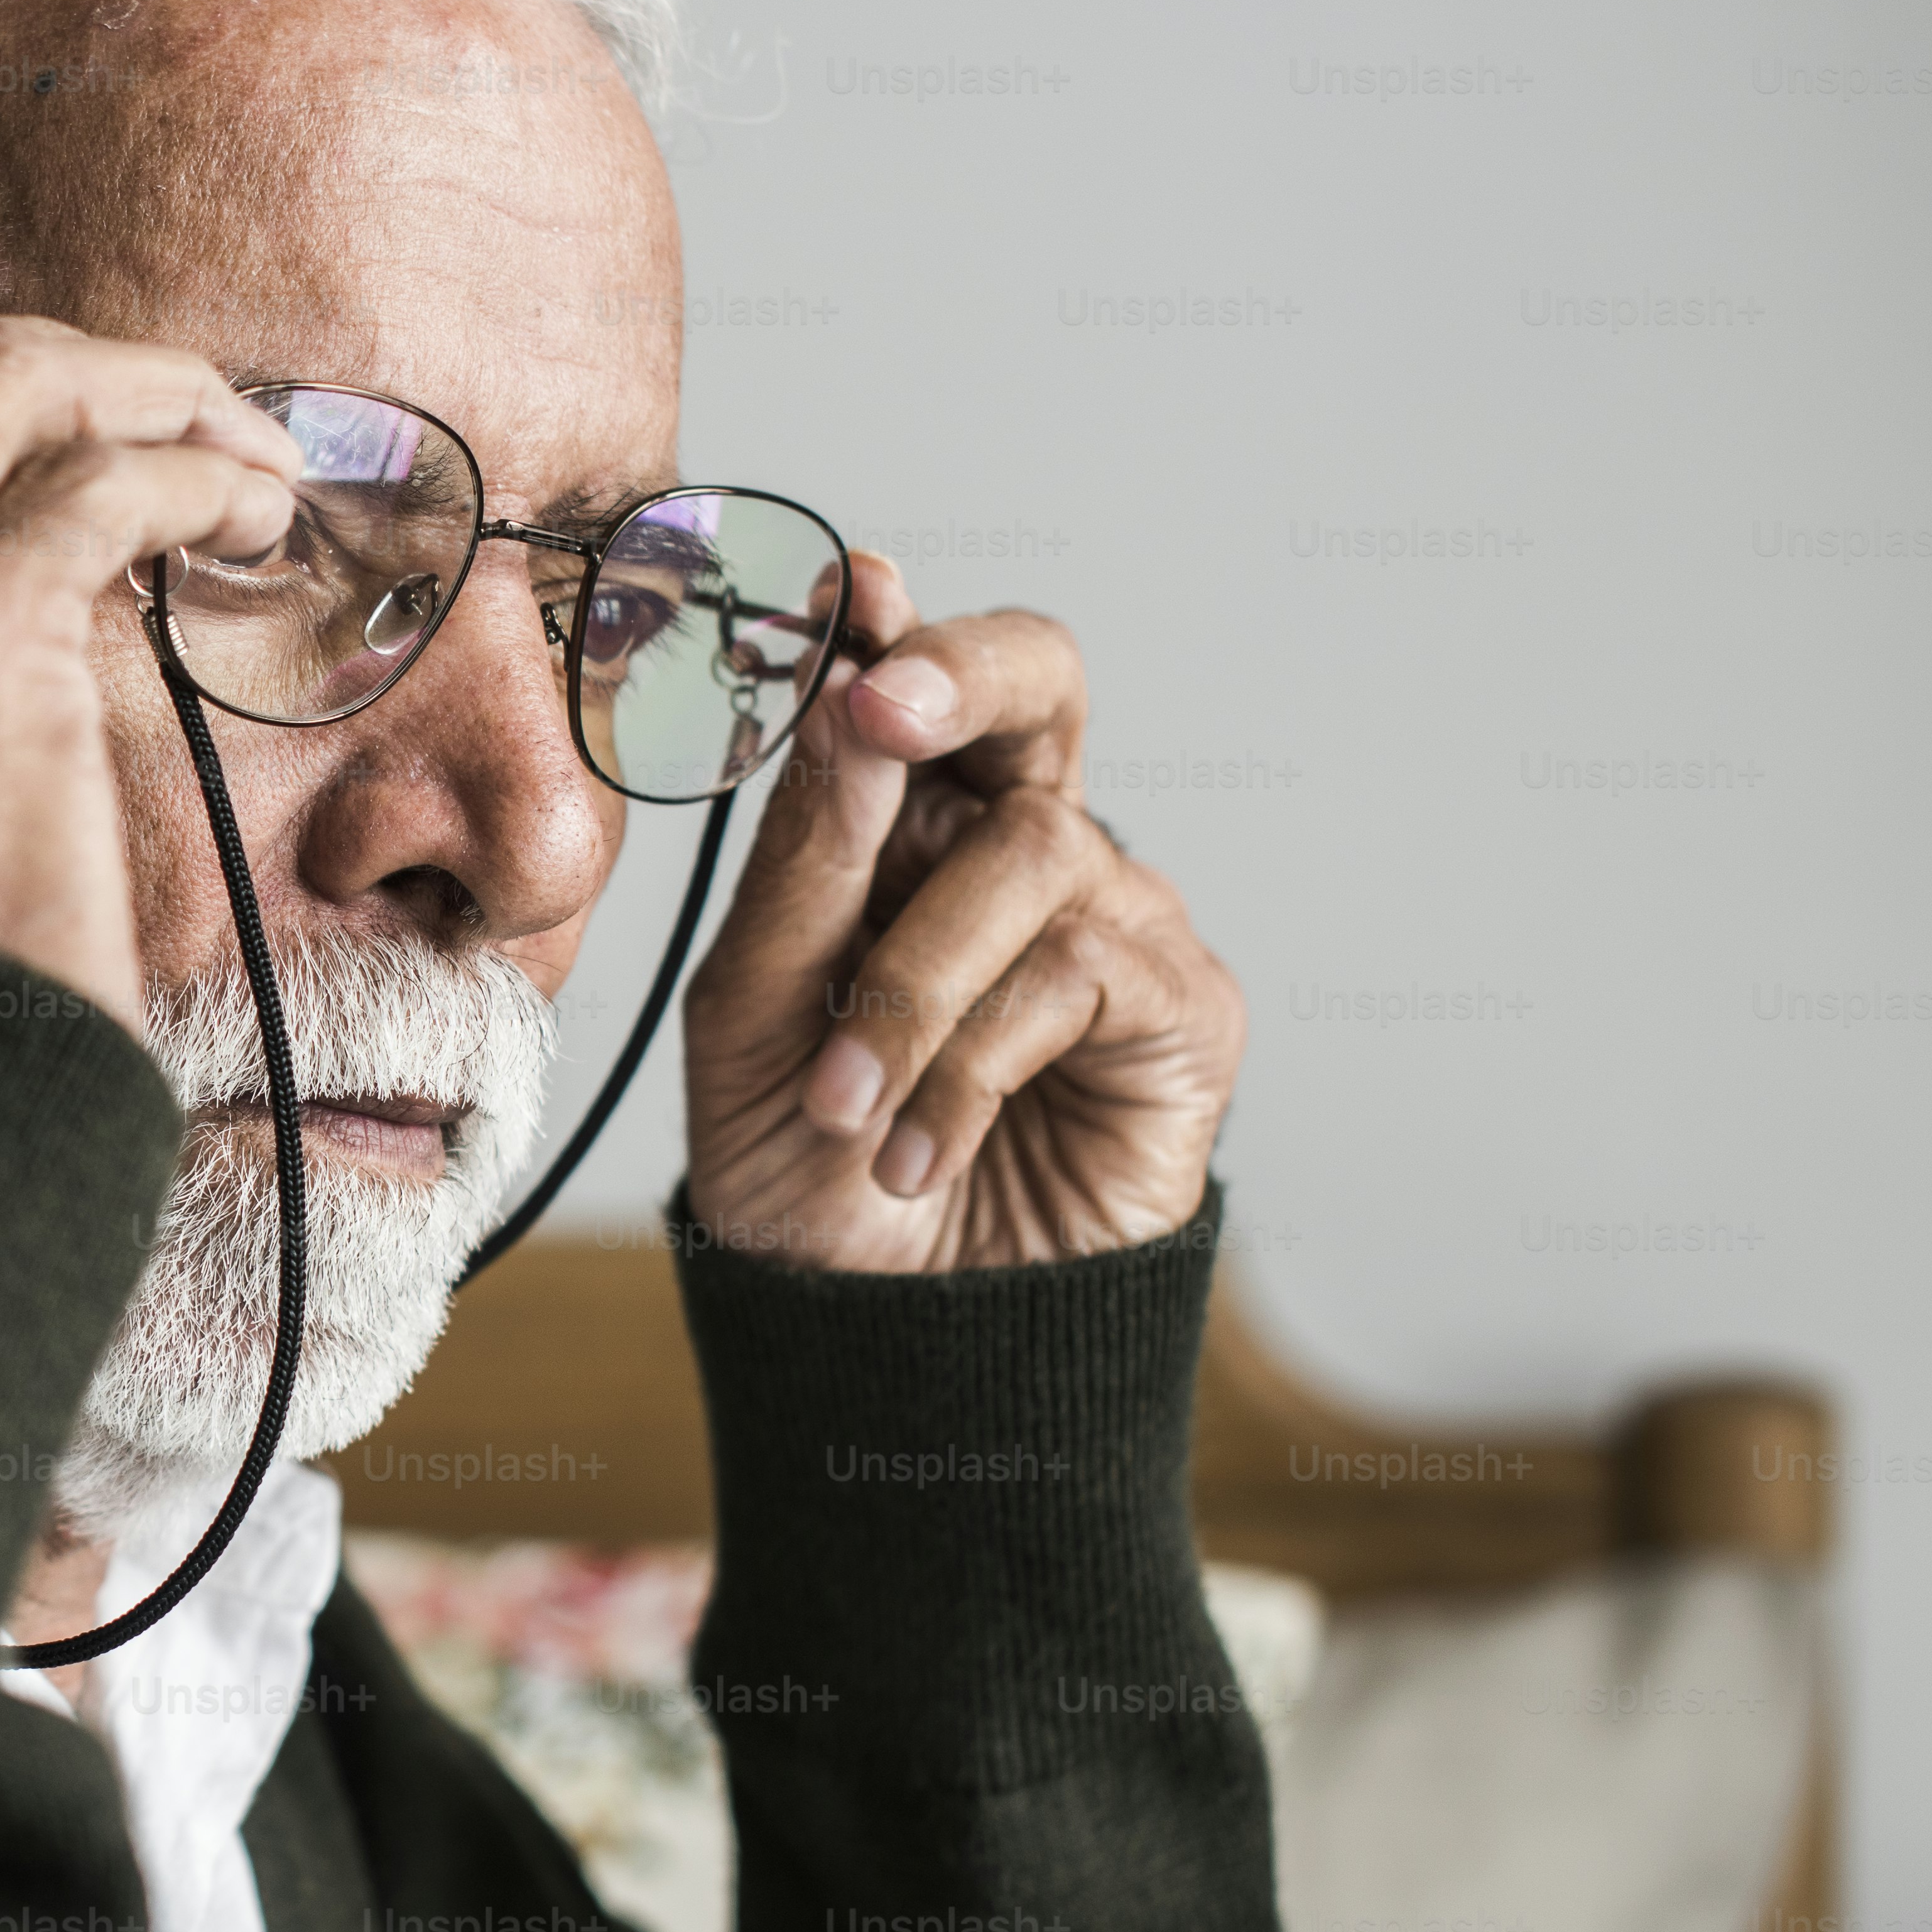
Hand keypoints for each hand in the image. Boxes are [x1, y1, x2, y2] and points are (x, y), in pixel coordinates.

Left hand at [677, 553, 1243, 1269]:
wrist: (879, 1342)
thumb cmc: (810, 1172)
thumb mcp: (752, 1014)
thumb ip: (803, 861)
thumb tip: (850, 700)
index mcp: (897, 826)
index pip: (905, 683)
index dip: (886, 623)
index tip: (848, 589)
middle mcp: (1012, 846)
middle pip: (1038, 681)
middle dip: (961, 671)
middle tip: (883, 701)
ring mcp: (1108, 917)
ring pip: (1023, 856)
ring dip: (909, 987)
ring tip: (842, 1106)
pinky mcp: (1179, 1009)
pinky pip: (1074, 972)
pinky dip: (970, 1067)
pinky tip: (918, 1155)